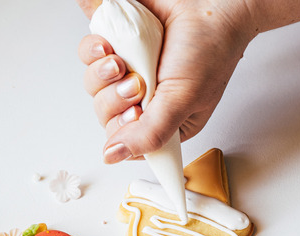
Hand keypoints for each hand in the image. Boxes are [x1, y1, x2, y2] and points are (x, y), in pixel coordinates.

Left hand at [77, 0, 255, 162]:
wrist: (210, 4)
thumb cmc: (210, 50)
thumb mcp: (183, 101)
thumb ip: (150, 134)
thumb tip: (113, 156)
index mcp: (164, 122)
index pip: (127, 142)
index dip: (122, 130)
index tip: (135, 113)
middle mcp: (144, 99)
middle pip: (106, 115)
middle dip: (114, 99)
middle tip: (137, 84)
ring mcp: (127, 71)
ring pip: (93, 86)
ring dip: (102, 75)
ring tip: (122, 61)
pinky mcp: (116, 45)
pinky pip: (89, 55)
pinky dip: (94, 51)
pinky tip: (109, 46)